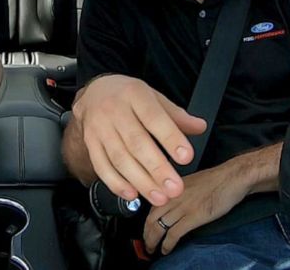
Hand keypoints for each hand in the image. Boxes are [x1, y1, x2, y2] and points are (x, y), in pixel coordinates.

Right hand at [72, 75, 206, 205]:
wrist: (94, 91)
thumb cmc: (128, 97)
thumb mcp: (153, 97)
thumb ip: (176, 115)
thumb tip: (200, 127)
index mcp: (134, 95)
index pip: (154, 118)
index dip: (171, 138)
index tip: (186, 157)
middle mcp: (114, 111)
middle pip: (136, 143)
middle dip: (157, 169)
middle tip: (175, 188)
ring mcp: (99, 128)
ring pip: (119, 158)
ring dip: (140, 181)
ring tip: (159, 197)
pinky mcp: (90, 143)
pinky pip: (101, 166)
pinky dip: (116, 183)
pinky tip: (132, 194)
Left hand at [142, 163, 249, 255]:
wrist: (233, 177)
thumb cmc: (217, 179)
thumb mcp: (190, 183)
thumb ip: (178, 194)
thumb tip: (172, 206)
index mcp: (172, 188)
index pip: (150, 206)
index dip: (145, 221)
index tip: (145, 230)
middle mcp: (173, 196)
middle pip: (151, 218)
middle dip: (146, 234)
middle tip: (146, 243)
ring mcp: (183, 206)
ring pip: (159, 227)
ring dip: (153, 241)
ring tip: (153, 249)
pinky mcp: (193, 216)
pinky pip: (174, 233)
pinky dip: (168, 244)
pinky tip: (167, 249)